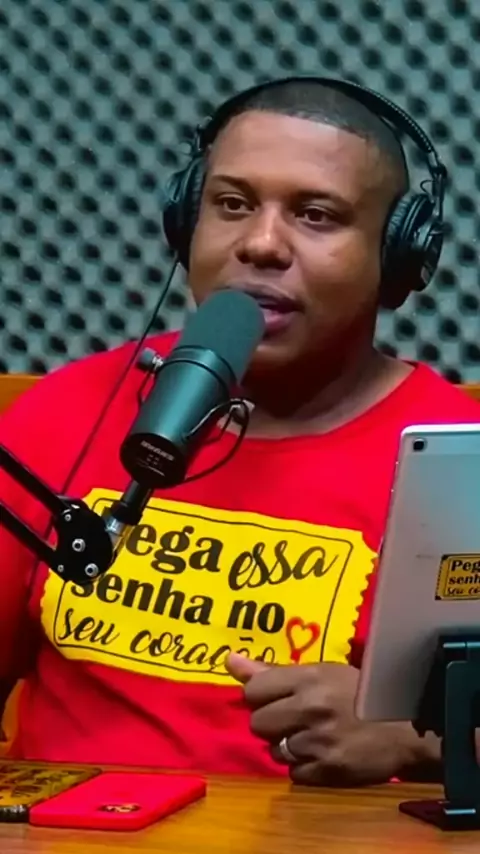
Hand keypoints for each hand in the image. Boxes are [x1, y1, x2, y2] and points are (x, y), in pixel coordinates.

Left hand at [226, 654, 429, 786]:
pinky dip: (303, 767)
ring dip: (287, 746)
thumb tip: (229, 660)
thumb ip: (273, 671)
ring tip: (310, 737)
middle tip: (293, 719)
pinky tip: (321, 754)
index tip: (274, 698)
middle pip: (258, 722)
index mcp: (309, 677)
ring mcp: (318, 741)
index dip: (260, 696)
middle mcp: (310, 707)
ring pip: (274, 750)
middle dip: (271, 722)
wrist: (406, 727)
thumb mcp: (321, 672)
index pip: (253, 689)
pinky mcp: (328, 770)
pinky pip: (294, 773)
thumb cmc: (361, 692)